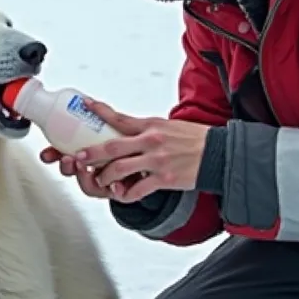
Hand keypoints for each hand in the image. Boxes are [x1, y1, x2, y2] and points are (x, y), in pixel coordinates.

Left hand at [40, 100, 209, 202]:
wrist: (219, 154)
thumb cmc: (194, 140)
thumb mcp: (168, 126)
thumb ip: (147, 129)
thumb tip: (128, 129)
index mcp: (151, 125)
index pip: (120, 118)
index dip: (100, 111)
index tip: (86, 104)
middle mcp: (151, 141)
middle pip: (113, 146)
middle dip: (92, 153)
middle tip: (79, 156)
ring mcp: (157, 160)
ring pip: (120, 168)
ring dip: (105, 176)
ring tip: (100, 179)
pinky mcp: (164, 178)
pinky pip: (138, 189)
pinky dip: (126, 194)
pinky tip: (121, 194)